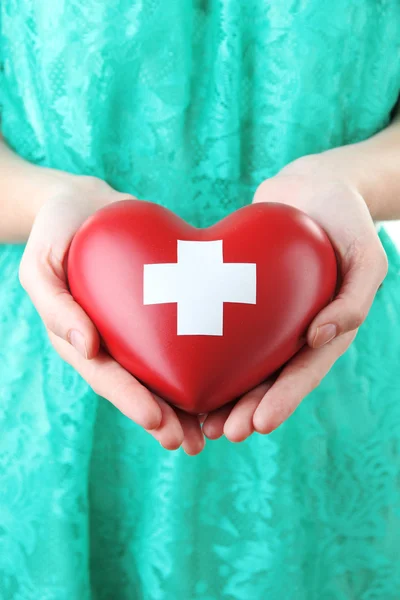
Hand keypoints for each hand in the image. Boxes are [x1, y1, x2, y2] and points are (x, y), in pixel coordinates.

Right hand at [19, 176, 204, 454]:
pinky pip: (180, 336)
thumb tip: (85, 347)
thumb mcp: (41, 263)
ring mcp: (135, 327)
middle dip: (162, 416)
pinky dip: (200, 361)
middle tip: (189, 443)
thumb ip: (55, 304)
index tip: (158, 422)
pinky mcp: (161, 308)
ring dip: (185, 402)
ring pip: (162, 370)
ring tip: (210, 431)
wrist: (88, 204)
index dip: (130, 400)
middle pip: (137, 384)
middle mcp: (110, 339)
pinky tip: (226, 381)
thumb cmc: (57, 231)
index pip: (106, 375)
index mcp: (79, 336)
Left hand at [202, 157, 387, 441]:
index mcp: (327, 327)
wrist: (311, 186)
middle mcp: (296, 328)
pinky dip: (208, 350)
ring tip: (201, 419)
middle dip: (248, 408)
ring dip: (226, 392)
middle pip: (271, 377)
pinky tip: (184, 366)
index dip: (283, 400)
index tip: (258, 424)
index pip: (304, 371)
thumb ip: (354, 298)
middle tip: (222, 433)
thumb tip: (322, 337)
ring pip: (244, 360)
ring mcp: (269, 315)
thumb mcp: (366, 255)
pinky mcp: (241, 296)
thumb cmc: (344, 217)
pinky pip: (224, 326)